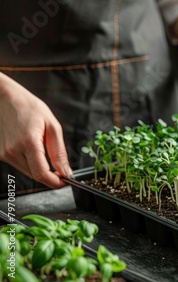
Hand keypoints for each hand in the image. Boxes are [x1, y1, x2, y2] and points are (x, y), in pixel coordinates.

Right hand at [0, 73, 71, 188]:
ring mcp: (4, 153)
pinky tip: (33, 148)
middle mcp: (13, 151)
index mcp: (28, 143)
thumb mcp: (52, 126)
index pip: (42, 174)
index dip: (55, 182)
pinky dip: (31, 162)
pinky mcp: (0, 153)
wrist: (4, 98)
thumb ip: (59, 152)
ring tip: (46, 151)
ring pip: (28, 172)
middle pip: (35, 175)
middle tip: (62, 170)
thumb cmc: (29, 108)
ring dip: (41, 169)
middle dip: (51, 176)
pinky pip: (20, 165)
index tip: (66, 182)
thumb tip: (66, 171)